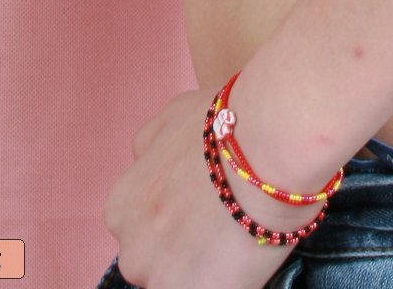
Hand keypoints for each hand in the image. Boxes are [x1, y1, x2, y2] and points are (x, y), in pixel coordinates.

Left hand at [103, 85, 321, 288]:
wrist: (270, 148)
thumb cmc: (224, 127)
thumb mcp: (169, 120)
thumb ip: (148, 150)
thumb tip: (147, 165)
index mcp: (121, 208)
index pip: (141, 228)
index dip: (175, 220)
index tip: (200, 211)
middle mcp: (132, 251)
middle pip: (155, 261)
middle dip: (183, 248)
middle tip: (219, 226)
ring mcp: (165, 282)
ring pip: (181, 282)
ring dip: (203, 269)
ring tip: (236, 243)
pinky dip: (227, 281)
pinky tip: (246, 258)